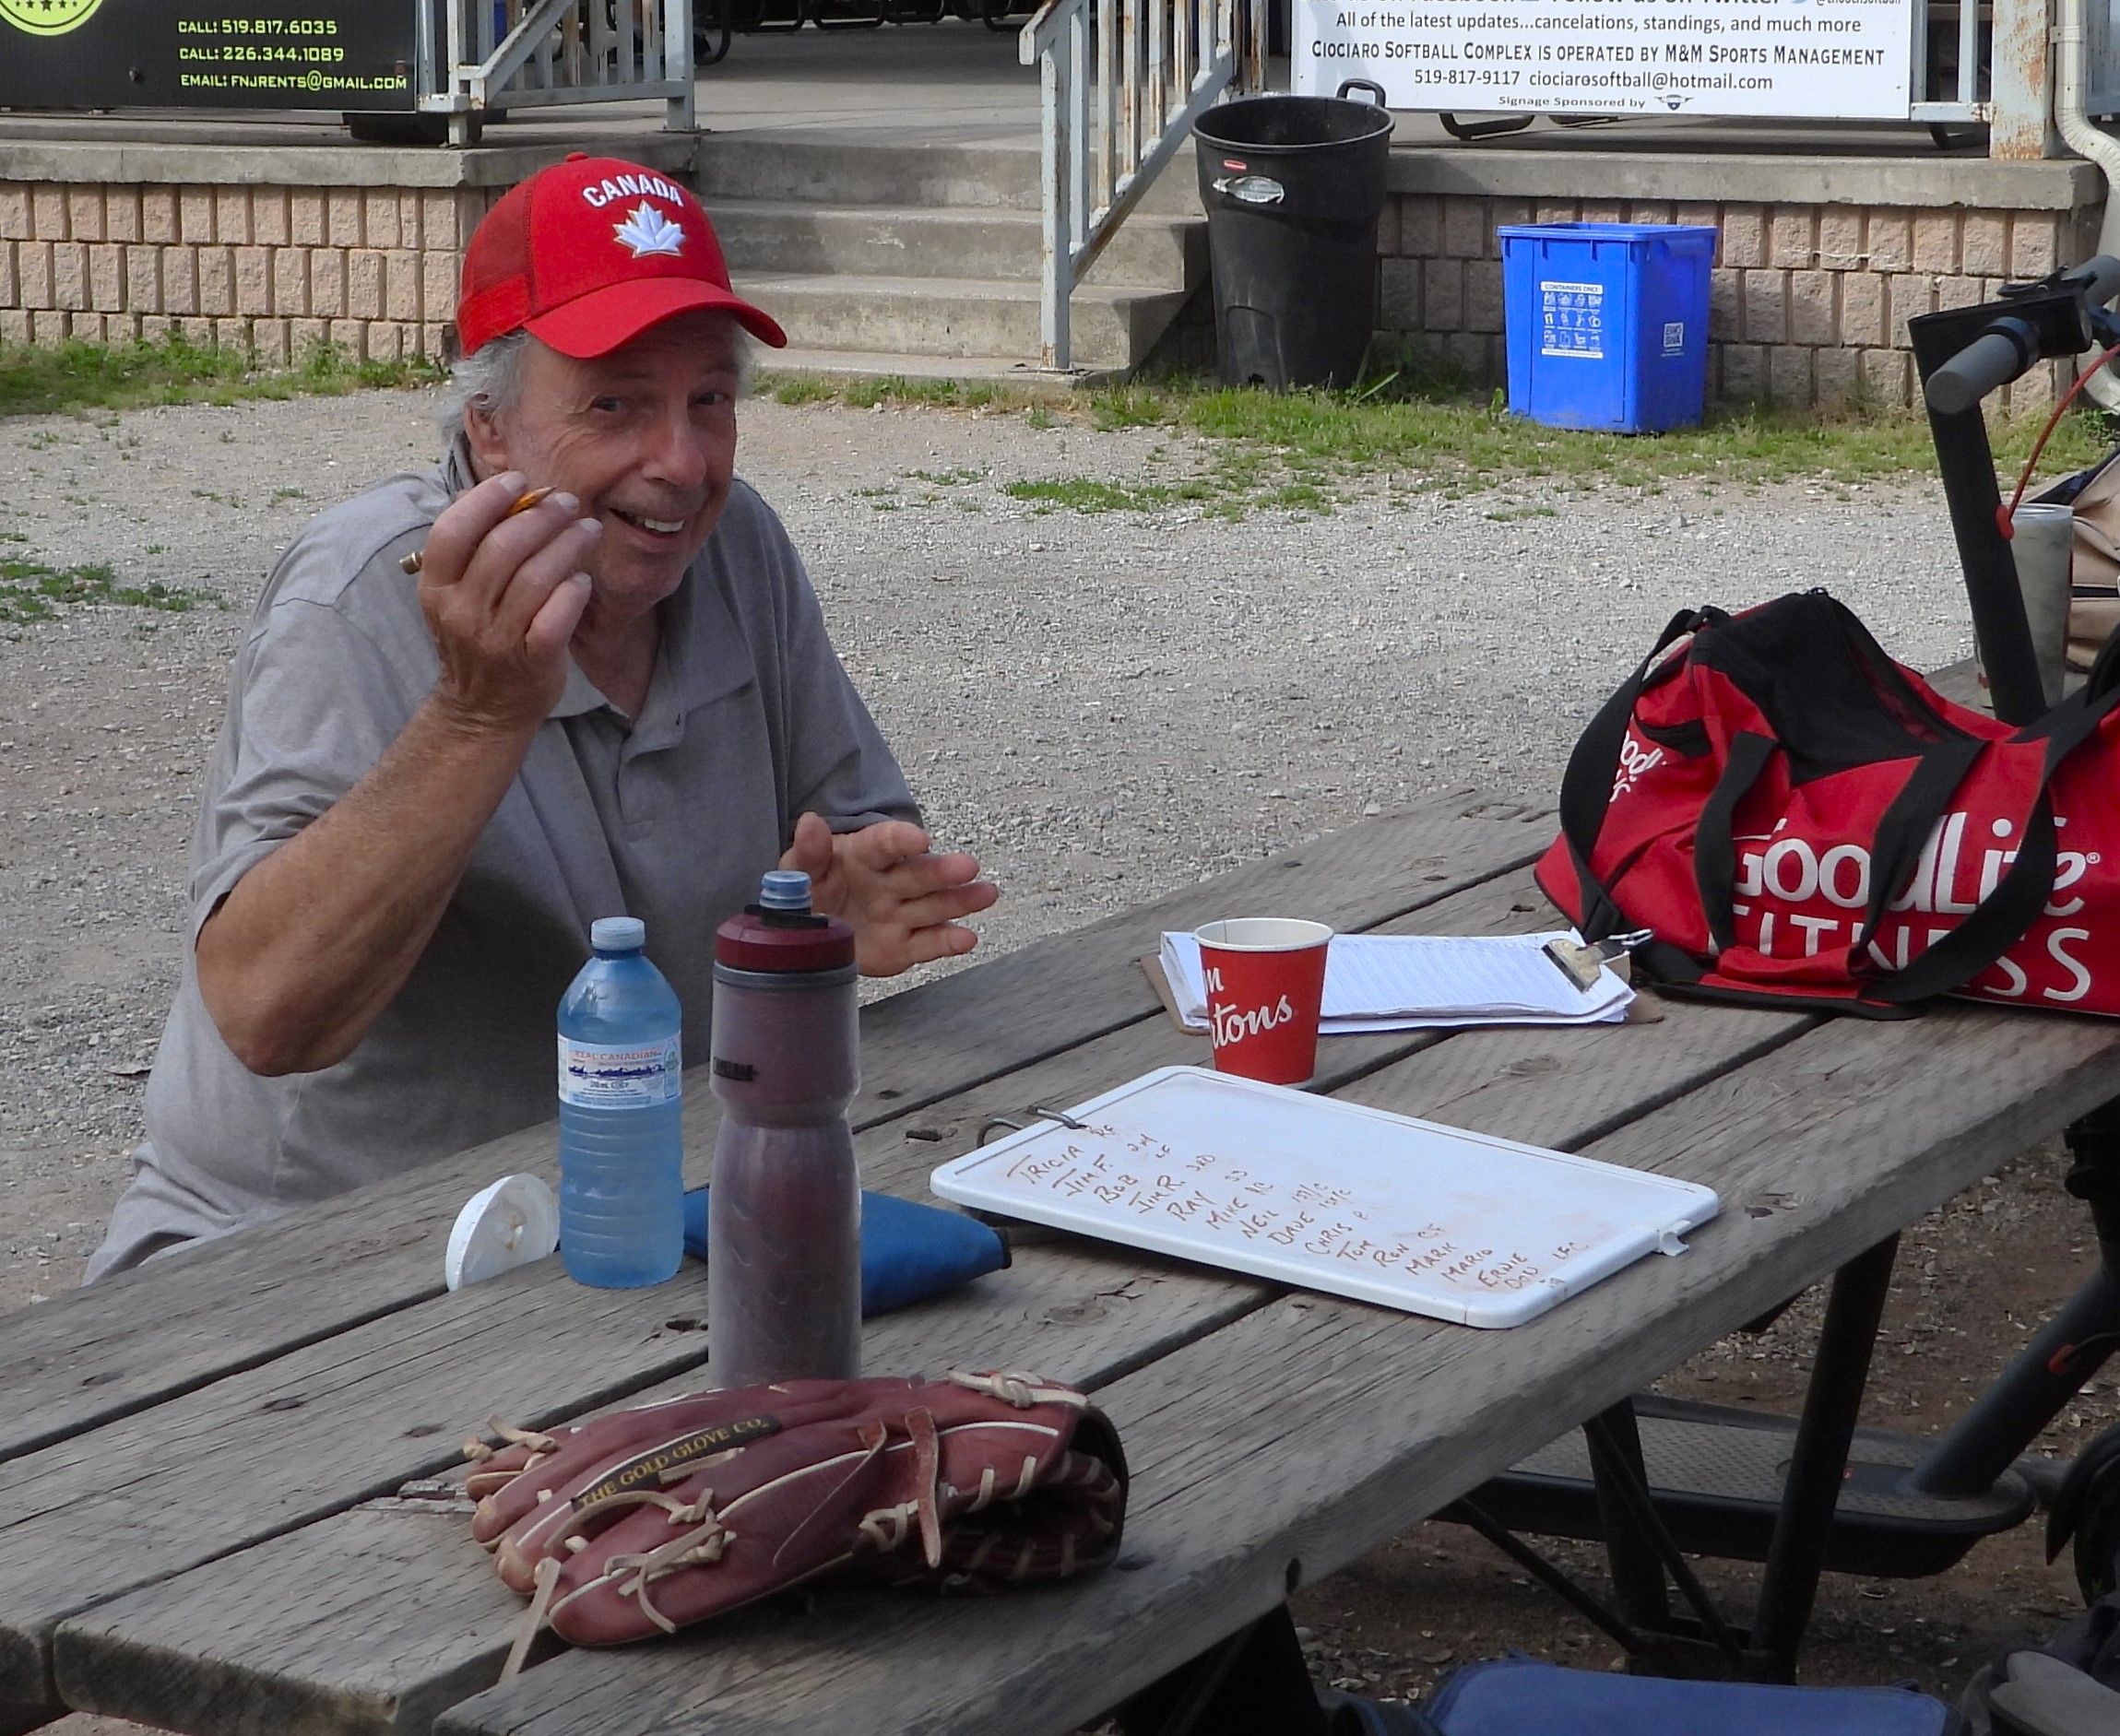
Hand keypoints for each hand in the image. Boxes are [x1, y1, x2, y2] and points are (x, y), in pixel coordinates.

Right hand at [417, 471, 602, 735]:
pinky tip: (582, 581)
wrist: (483, 710)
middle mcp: (462, 611)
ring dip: (568, 545)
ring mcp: (496, 638)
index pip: (454, 530)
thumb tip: (503, 494)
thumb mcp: (456, 595)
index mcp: (437, 588)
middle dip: (541, 516)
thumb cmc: (478, 638)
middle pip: (503, 547)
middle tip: (567, 503)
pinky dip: (573, 593)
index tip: (520, 482)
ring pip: (536, 577)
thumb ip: (473, 548)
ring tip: (587, 530)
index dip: (488, 499)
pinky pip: (556, 617)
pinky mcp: (531, 661)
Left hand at [779, 812, 998, 976]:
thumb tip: (810, 823)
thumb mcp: (799, 870)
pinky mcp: (904, 947)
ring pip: (934, 906)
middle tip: (967, 866)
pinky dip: (949, 942)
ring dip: (961, 900)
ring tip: (986, 894)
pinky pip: (929, 943)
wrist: (810, 932)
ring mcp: (900, 915)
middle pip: (919, 875)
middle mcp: (889, 883)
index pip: (885, 844)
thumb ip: (808, 852)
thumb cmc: (811, 890)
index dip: (902, 840)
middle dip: (943, 871)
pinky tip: (967, 939)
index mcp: (864, 856)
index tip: (918, 840)